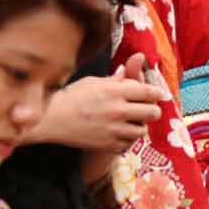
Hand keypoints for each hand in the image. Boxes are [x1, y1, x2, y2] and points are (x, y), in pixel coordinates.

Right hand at [29, 54, 167, 152]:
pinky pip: (128, 144)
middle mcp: (117, 110)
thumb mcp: (94, 82)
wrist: (51, 119)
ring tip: (131, 121)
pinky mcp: (107, 144)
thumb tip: (134, 64)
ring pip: (142, 130)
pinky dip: (126, 139)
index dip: (157, 93)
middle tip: (147, 110)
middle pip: (153, 113)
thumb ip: (118, 78)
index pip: (150, 92)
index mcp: (115, 91)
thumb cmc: (72, 96)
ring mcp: (113, 129)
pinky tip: (119, 133)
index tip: (156, 95)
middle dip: (152, 110)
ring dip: (140, 126)